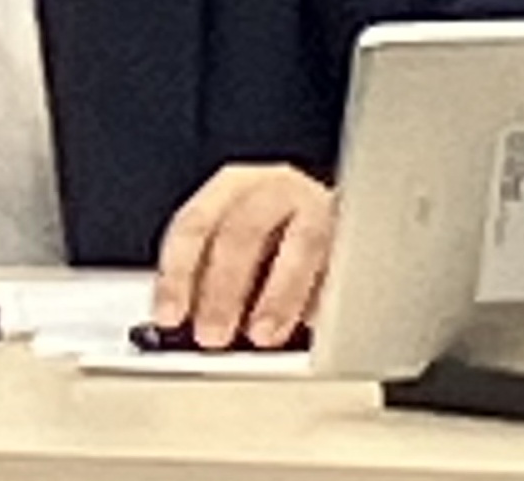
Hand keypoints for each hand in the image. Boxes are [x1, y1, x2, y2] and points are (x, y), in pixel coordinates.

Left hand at [149, 162, 334, 349]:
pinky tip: (309, 325)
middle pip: (242, 231)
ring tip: (261, 335)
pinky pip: (338, 267)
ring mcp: (317, 208)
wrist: (334, 211)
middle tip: (212, 335)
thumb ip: (207, 273)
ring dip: (277, 296)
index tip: (170, 315)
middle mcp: (273, 189)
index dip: (178, 272)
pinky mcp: (353, 234)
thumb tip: (182, 320)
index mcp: (232, 187)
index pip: (195, 223)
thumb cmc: (274, 231)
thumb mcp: (233, 241)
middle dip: (224, 287)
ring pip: (299, 246)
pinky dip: (322, 298)